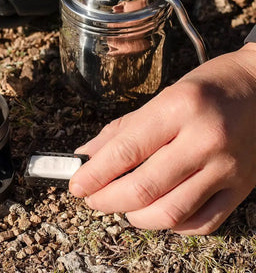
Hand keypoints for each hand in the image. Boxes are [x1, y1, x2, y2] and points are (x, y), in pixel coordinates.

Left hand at [70, 43, 255, 234]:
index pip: (125, 150)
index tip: (77, 184)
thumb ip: (121, 130)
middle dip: (107, 199)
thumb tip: (87, 155)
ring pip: (171, 213)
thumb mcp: (160, 98)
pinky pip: (203, 223)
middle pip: (144, 187)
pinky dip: (172, 226)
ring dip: (135, 217)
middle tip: (92, 198)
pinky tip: (157, 213)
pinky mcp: (242, 187)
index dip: (94, 173)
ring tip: (121, 208)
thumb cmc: (205, 89)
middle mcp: (203, 139)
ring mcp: (227, 167)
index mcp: (178, 108)